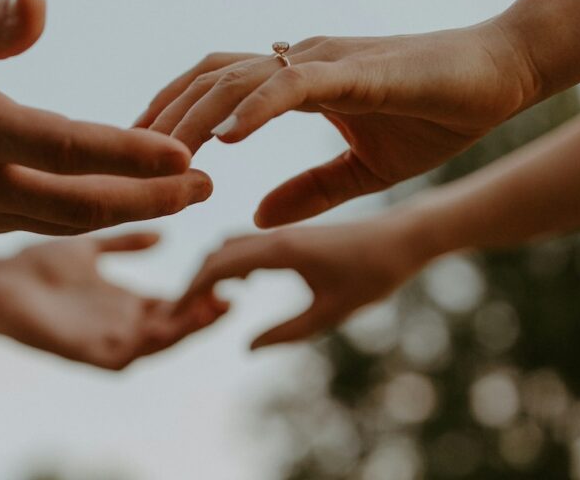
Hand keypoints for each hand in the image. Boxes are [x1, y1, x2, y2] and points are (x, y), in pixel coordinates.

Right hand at [0, 0, 210, 236]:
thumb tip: (41, 1)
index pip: (66, 150)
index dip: (131, 155)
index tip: (189, 155)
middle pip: (79, 205)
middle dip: (150, 199)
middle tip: (207, 186)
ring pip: (60, 222)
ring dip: (124, 209)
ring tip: (178, 192)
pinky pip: (35, 222)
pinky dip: (84, 212)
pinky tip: (113, 193)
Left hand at [0, 232, 228, 369]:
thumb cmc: (35, 266)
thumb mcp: (89, 247)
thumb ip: (124, 242)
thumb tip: (162, 232)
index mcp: (124, 302)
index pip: (175, 302)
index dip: (202, 290)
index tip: (228, 269)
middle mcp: (119, 323)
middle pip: (174, 325)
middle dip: (204, 313)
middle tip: (231, 292)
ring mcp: (103, 339)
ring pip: (156, 343)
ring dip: (185, 329)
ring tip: (210, 308)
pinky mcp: (82, 352)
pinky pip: (124, 356)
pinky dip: (149, 344)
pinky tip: (166, 326)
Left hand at [135, 21, 535, 226]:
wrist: (500, 77)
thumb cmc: (435, 114)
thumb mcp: (361, 170)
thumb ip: (309, 190)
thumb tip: (256, 214)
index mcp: (297, 81)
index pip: (216, 85)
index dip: (174, 113)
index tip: (141, 150)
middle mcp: (299, 61)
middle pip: (209, 76)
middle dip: (165, 114)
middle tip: (128, 156)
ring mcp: (323, 61)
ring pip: (237, 78)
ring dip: (196, 117)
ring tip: (167, 159)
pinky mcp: (354, 69)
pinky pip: (291, 84)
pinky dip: (253, 108)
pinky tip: (225, 140)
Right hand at [176, 218, 423, 349]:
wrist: (404, 237)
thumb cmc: (374, 274)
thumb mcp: (332, 312)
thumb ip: (288, 332)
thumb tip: (246, 347)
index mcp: (280, 251)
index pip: (218, 266)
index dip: (191, 291)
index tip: (175, 315)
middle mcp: (274, 236)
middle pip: (216, 254)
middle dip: (195, 283)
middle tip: (184, 316)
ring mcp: (282, 233)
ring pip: (230, 246)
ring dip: (213, 271)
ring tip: (210, 305)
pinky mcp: (291, 235)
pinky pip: (248, 244)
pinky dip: (233, 263)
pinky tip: (245, 286)